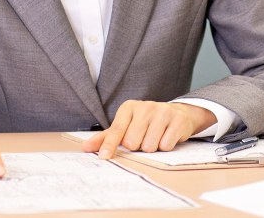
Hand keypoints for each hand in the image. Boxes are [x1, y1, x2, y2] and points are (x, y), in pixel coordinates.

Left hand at [81, 101, 215, 158]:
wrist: (177, 113)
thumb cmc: (146, 123)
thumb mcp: (126, 125)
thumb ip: (107, 137)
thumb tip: (85, 147)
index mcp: (129, 108)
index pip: (116, 130)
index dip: (109, 145)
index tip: (104, 157)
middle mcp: (145, 107)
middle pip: (132, 142)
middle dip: (137, 146)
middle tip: (143, 138)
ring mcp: (162, 111)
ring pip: (149, 146)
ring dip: (152, 148)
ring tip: (156, 137)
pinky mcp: (177, 119)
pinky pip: (166, 145)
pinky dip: (165, 146)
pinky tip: (166, 136)